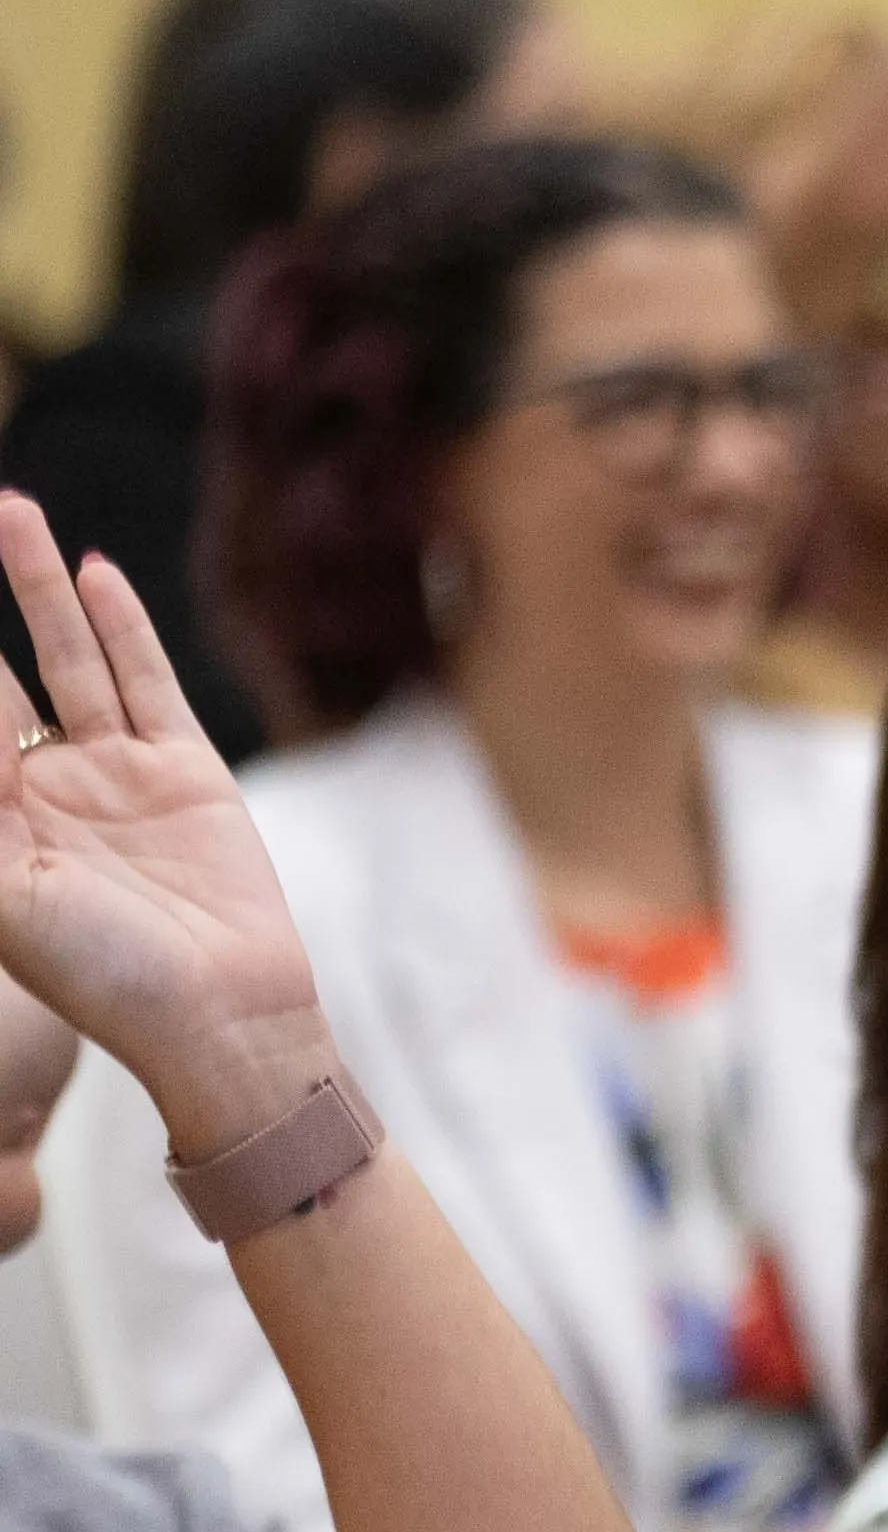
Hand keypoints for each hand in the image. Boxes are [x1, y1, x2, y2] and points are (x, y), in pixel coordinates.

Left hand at [0, 499, 335, 1146]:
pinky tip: (90, 570)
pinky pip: (144, 681)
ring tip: (10, 512)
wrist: (222, 1019)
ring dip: (36, 587)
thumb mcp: (11, 896)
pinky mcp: (184, 772)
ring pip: (64, 659)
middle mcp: (40, 793)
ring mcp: (114, 777)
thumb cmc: (105, 980)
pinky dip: (120, 625)